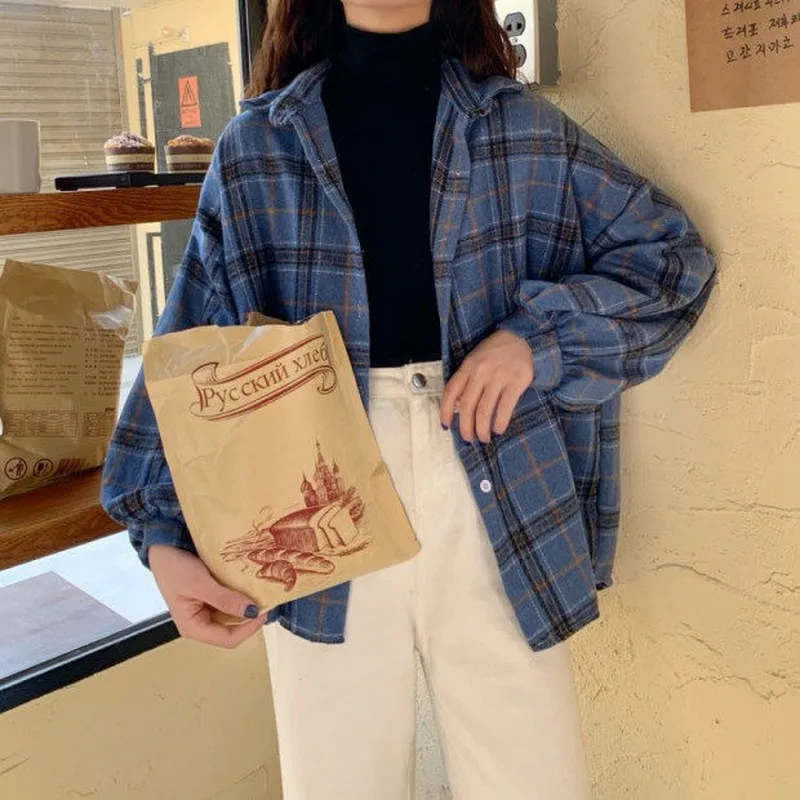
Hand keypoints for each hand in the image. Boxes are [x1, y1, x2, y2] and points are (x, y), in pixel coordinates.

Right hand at [149, 545, 266, 648]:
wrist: (162, 548)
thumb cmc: (174, 568)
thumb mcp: (200, 584)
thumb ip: (225, 600)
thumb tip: (252, 612)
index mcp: (193, 627)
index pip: (228, 639)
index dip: (249, 628)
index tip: (264, 609)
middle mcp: (200, 623)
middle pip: (232, 629)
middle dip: (249, 616)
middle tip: (266, 598)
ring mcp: (204, 611)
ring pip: (232, 615)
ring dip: (246, 605)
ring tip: (260, 591)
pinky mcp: (208, 599)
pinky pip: (228, 602)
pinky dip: (239, 596)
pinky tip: (248, 585)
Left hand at [441, 330, 532, 443]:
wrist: (520, 337)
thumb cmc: (494, 353)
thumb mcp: (474, 360)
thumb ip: (466, 381)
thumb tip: (458, 408)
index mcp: (467, 366)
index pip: (451, 392)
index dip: (445, 412)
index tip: (445, 425)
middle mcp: (481, 372)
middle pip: (468, 406)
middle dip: (466, 427)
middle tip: (468, 438)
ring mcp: (499, 377)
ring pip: (485, 410)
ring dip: (482, 429)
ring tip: (483, 438)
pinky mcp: (517, 382)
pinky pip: (505, 408)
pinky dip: (499, 422)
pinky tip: (498, 429)